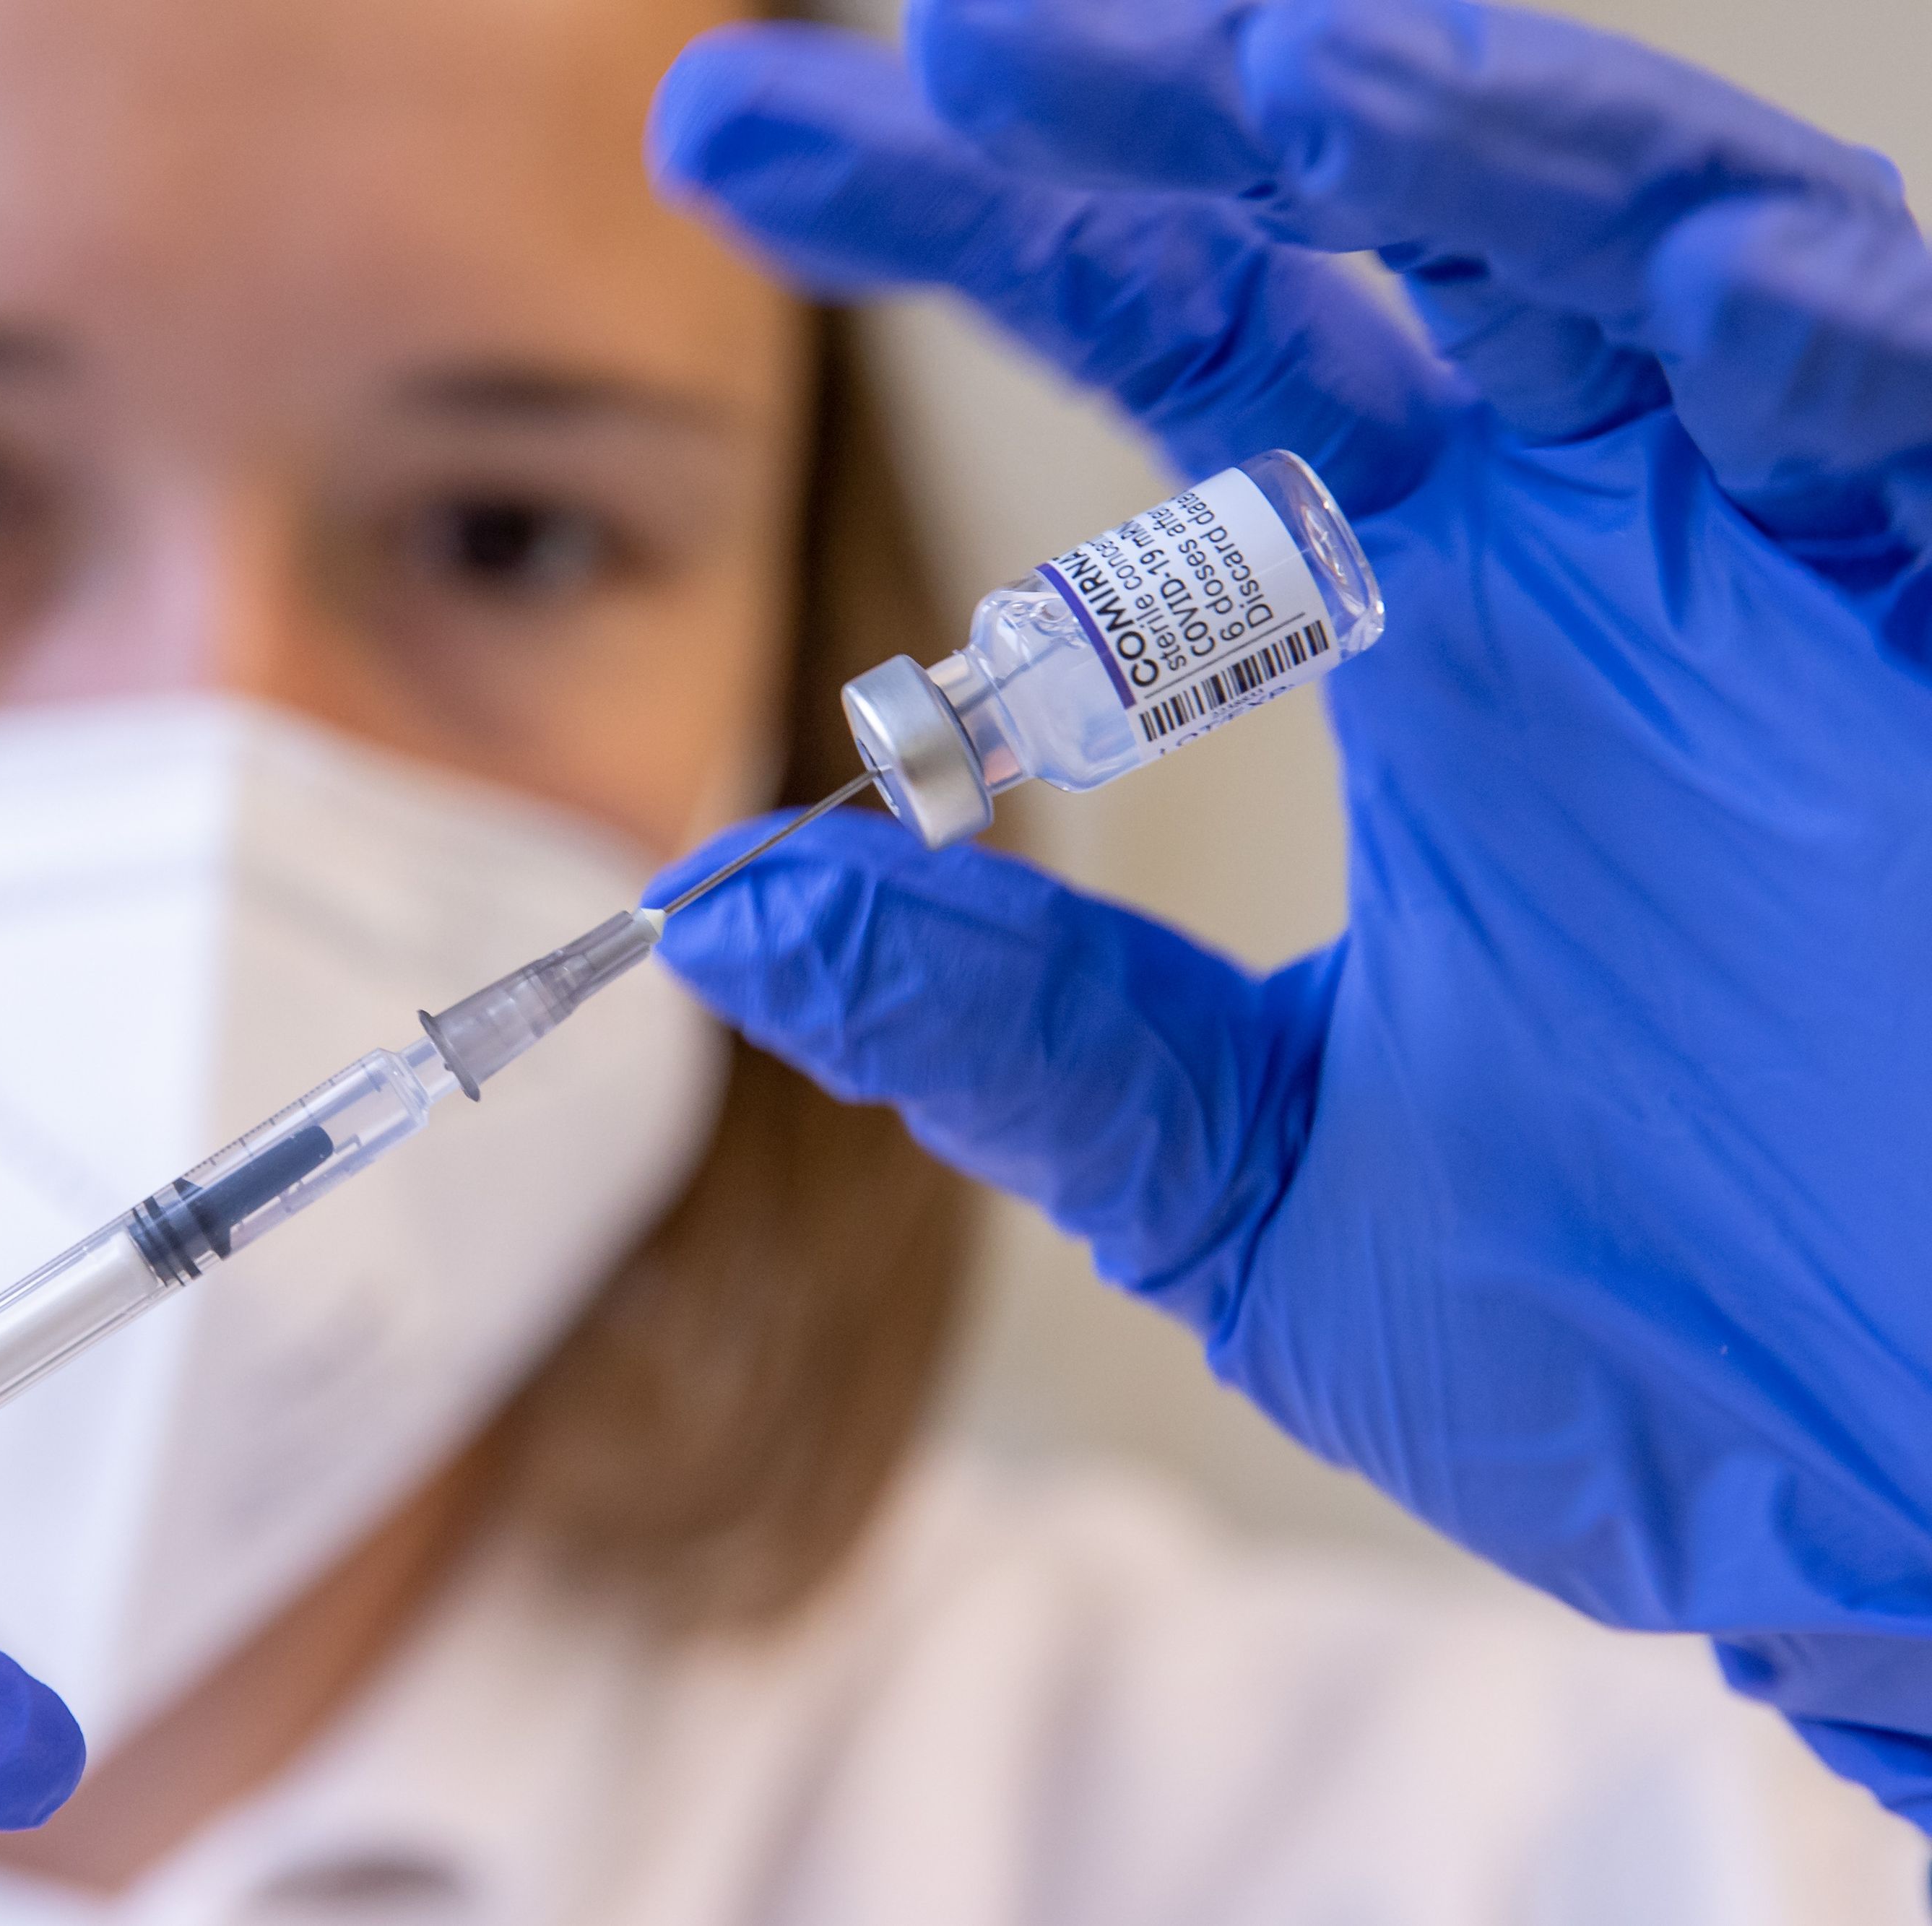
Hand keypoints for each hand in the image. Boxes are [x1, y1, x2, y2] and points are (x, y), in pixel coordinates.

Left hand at [645, 0, 1931, 1818]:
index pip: (1178, 335)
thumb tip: (722, 910)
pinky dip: (1827, 337)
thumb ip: (1023, 1034)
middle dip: (1170, 110)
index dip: (969, 227)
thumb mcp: (1257, 1187)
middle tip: (956, 47)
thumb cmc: (1647, 1361)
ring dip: (1493, 144)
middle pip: (1375, 222)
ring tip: (1295, 79)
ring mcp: (1815, 561)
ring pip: (1654, 243)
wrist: (1912, 1528)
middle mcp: (1608, 542)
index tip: (729, 155)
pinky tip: (1692, 314)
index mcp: (1431, 625)